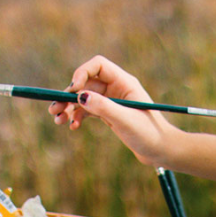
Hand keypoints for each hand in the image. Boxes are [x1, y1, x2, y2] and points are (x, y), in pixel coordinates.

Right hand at [48, 55, 176, 165]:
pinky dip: (77, 116)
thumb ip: (103, 107)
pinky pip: (88, 110)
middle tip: (54, 109)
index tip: (73, 90)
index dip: (82, 73)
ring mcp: (113, 101)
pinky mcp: (110, 114)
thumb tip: (80, 96)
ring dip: (69, 107)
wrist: (161, 150)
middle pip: (86, 83)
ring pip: (84, 98)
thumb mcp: (125, 120)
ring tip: (58, 120)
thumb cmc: (149, 133)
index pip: (98, 66)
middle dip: (69, 95)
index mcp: (124, 82)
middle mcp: (117, 88)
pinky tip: (73, 127)